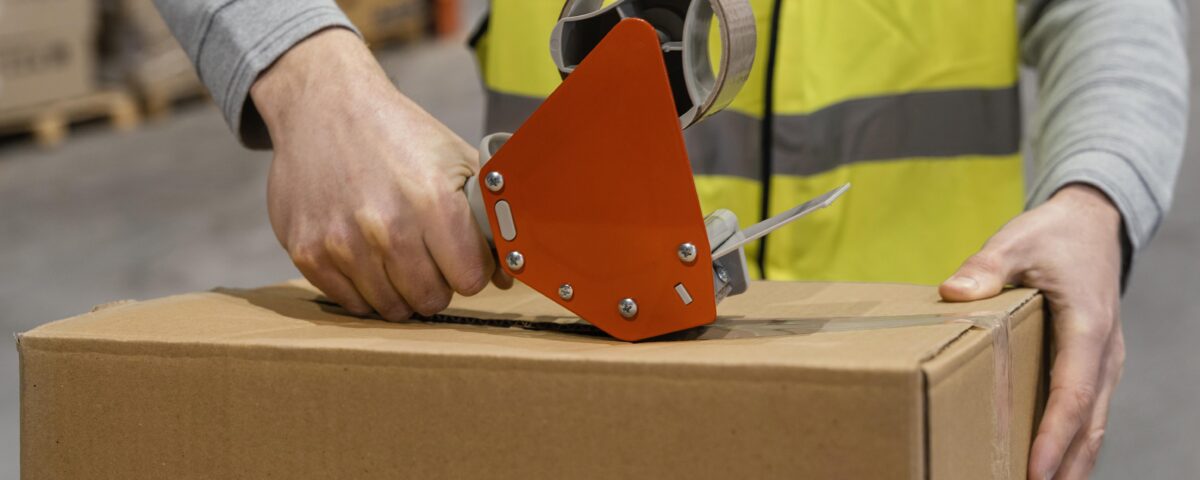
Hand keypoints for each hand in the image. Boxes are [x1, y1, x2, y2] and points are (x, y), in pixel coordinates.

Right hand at [251, 29, 510, 319]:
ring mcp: (343, 243)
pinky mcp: (308, 252)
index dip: (472, 271)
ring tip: (398, 256)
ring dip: (401, 290)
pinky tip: (367, 258)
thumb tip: (507, 276)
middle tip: (430, 258)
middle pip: (431, 300)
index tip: (463, 258)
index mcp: (432, 201)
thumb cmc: (397, 132)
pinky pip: (351, 303)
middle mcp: (386, 227)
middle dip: (438, 284)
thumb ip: (489, 215)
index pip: (470, 280)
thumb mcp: (456, 159)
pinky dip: (364, 290)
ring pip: (392, 308)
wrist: (324, 105)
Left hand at [940, 184, 1124, 479]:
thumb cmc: (1054, 235)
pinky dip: (1073, 441)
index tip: (1035, 470)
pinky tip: (1049, 464)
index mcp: (1087, 326)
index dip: (1053, 434)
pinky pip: (1090, 412)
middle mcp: (1104, 352)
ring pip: (1095, 424)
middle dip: (1063, 465)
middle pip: (1089, 423)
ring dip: (1071, 461)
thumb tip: (953, 292)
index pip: (1073, 393)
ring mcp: (1105, 362)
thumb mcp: (1016, 240)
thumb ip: (986, 266)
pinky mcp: (1097, 365)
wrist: (1094, 224)